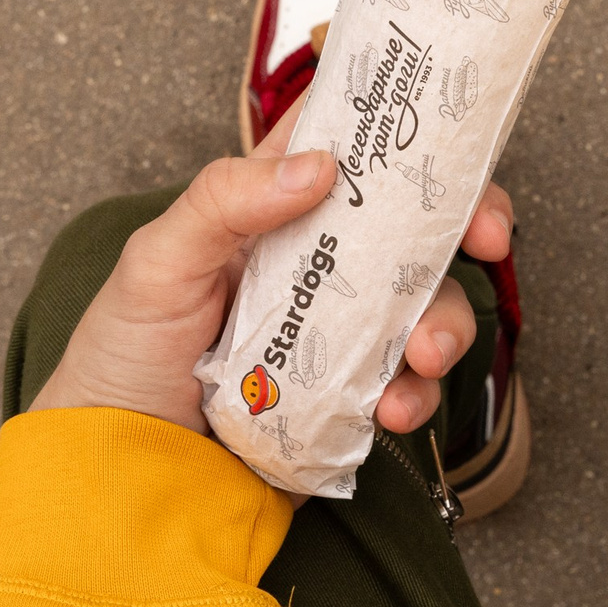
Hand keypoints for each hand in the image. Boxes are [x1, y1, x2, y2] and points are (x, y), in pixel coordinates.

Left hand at [30, 98, 514, 436]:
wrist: (123, 473)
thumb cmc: (122, 356)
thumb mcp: (156, 262)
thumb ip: (224, 201)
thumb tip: (316, 166)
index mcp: (269, 209)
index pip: (347, 147)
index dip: (406, 133)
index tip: (454, 144)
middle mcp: (315, 262)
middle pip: (412, 225)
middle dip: (463, 228)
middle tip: (485, 242)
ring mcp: (338, 330)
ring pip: (426, 306)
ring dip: (446, 325)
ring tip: (424, 358)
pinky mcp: (349, 394)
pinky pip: (408, 384)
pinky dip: (415, 395)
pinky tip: (388, 409)